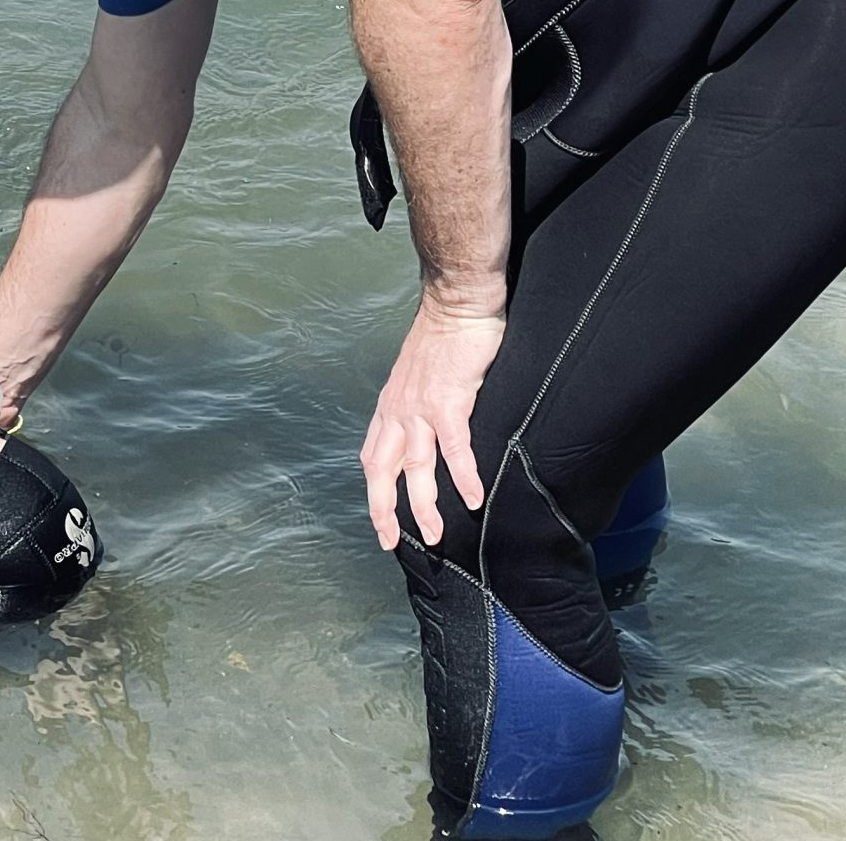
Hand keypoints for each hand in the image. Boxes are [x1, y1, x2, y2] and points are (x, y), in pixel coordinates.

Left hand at [359, 302, 504, 550]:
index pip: (373, 457)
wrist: (457, 303)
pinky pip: (453, 447)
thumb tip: (431, 430)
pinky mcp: (450, 400)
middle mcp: (398, 410)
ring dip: (423, 506)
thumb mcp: (420, 376)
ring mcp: (420, 407)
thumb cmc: (445, 337)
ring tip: (435, 536)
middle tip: (392, 542)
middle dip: (383, 511)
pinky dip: (461, 476)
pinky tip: (473, 499)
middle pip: (381, 471)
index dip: (374, 492)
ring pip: (415, 467)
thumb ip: (420, 405)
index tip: (382, 520)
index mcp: (390, 406)